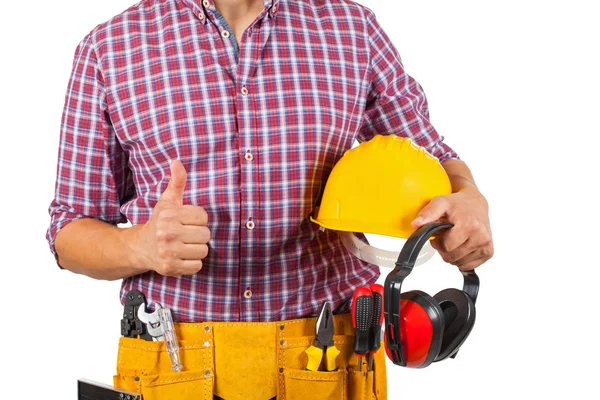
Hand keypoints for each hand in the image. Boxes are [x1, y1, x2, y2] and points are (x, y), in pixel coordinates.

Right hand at [133, 160, 210, 275]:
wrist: (140, 247)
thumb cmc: (159, 221)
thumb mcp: (167, 201)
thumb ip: (177, 182)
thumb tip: (177, 161)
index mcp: (169, 216)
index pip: (203, 217)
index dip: (198, 219)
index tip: (187, 221)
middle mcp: (167, 234)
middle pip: (205, 235)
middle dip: (199, 235)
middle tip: (186, 234)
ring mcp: (168, 252)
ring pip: (203, 251)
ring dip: (197, 249)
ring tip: (185, 245)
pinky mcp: (170, 268)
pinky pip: (197, 266)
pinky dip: (192, 263)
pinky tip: (182, 256)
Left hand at [411, 188, 492, 270]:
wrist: (475, 203)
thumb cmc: (458, 204)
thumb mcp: (440, 202)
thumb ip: (428, 213)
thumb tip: (416, 224)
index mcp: (470, 225)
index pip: (447, 247)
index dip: (438, 243)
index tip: (440, 234)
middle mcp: (481, 236)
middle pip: (452, 257)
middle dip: (445, 249)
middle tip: (447, 236)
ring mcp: (486, 245)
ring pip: (459, 263)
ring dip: (453, 254)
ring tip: (456, 239)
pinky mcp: (489, 252)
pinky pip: (468, 266)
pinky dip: (462, 258)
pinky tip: (463, 245)